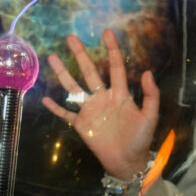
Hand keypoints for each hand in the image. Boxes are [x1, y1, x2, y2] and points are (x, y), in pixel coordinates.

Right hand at [41, 30, 159, 180]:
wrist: (128, 162)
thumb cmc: (140, 139)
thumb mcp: (150, 117)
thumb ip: (150, 95)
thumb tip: (147, 71)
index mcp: (120, 94)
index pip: (115, 67)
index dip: (112, 50)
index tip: (106, 33)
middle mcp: (102, 97)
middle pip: (90, 72)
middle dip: (81, 55)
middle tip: (71, 37)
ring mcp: (90, 110)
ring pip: (74, 87)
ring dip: (63, 74)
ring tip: (52, 57)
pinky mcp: (81, 124)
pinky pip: (65, 114)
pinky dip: (56, 107)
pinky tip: (45, 98)